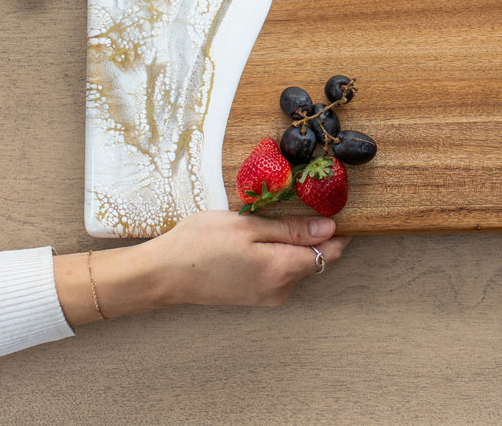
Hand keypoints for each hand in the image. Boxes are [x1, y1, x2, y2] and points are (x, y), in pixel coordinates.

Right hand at [55, 212, 349, 324]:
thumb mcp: (248, 226)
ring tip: (269, 219)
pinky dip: (277, 255)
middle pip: (315, 259)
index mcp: (283, 270)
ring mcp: (267, 297)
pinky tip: (257, 239)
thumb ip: (291, 229)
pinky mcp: (253, 297)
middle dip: (313, 234)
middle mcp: (281, 289)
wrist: (164, 274)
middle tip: (298, 203)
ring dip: (292, 244)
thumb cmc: (201, 243)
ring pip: (296, 266)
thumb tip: (330, 228)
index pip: (330, 252)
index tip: (334, 206)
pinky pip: (279, 273)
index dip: (338, 230)